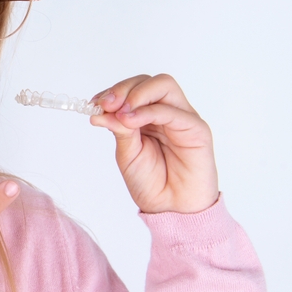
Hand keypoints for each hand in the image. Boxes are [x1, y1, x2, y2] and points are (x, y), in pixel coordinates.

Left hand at [90, 74, 218, 214]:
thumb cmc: (153, 182)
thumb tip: (99, 111)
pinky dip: (148, 111)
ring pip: (164, 86)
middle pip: (149, 81)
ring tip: (119, 111)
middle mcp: (167, 112)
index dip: (113, 91)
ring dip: (137, 94)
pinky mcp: (197, 129)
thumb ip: (118, 129)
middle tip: (105, 104)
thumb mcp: (127, 153)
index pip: (134, 89)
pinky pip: (173, 111)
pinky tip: (130, 120)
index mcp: (150, 116)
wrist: (172, 209)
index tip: (94, 103)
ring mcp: (183, 118)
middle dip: (123, 89)